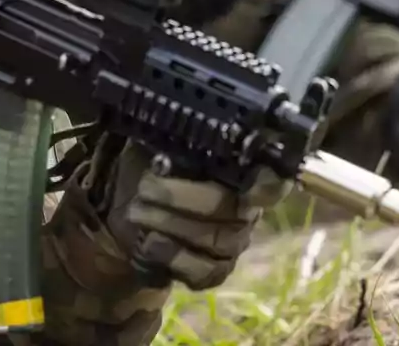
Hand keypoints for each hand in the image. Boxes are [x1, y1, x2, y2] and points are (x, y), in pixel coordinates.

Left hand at [107, 143, 291, 289]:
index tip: (245, 187)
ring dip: (167, 223)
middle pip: (228, 207)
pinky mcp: (215, 272)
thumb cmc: (148, 171)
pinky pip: (201, 270)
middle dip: (179, 196)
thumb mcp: (154, 145)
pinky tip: (148, 241)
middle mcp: (245, 209)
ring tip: (137, 210)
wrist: (126, 212)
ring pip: (213, 239)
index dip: (267, 185)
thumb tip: (173, 126)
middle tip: (144, 188)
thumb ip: (170, 139)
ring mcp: (233, 244)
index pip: (271, 180)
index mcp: (237, 172)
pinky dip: (168, 254)